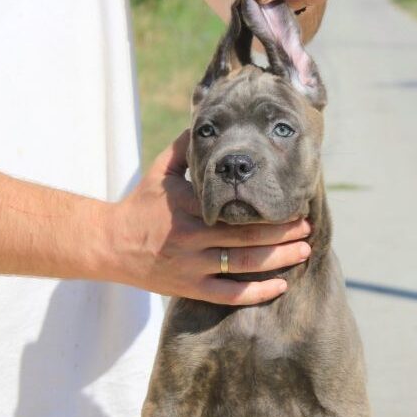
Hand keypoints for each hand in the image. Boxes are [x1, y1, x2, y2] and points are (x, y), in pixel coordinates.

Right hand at [107, 131, 311, 305]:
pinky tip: (280, 286)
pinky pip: (228, 295)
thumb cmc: (140, 205)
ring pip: (243, 264)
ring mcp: (190, 266)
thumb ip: (186, 148)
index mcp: (187, 205)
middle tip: (308, 225)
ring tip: (304, 250)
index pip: (235, 205)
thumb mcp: (160, 171)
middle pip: (247, 235)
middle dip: (283, 231)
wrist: (108, 245)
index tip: (292, 199)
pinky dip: (256, 293)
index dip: (267, 205)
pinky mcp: (189, 288)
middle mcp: (190, 237)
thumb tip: (209, 121)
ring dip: (279, 258)